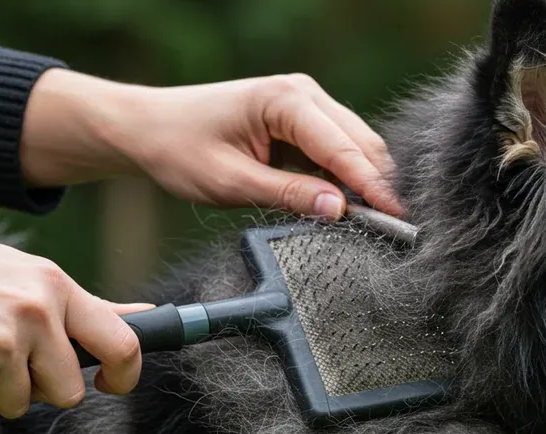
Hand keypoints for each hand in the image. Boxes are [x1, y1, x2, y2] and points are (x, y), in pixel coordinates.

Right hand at [0, 215, 151, 419]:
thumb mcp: (19, 273)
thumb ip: (78, 305)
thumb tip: (143, 317)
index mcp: (53, 284)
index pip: (122, 342)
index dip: (125, 376)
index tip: (111, 385)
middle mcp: (35, 311)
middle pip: (69, 391)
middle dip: (40, 389)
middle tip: (3, 361)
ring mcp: (1, 343)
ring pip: (20, 404)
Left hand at [20, 69, 402, 218]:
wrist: (148, 128)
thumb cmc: (180, 149)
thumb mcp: (232, 182)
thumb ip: (289, 195)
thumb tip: (340, 210)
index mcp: (285, 100)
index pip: (343, 147)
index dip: (372, 185)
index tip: (396, 217)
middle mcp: (302, 93)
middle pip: (360, 142)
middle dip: (377, 184)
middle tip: (395, 228)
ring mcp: (305, 103)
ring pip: (354, 145)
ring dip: (363, 181)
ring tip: (375, 222)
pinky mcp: (301, 120)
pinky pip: (336, 149)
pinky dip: (345, 177)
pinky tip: (347, 206)